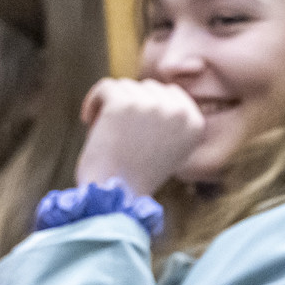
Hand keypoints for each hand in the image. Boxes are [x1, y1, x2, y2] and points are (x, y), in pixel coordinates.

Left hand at [74, 78, 205, 196]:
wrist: (115, 197)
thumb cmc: (136, 177)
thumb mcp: (170, 149)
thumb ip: (171, 121)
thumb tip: (156, 93)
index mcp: (195, 123)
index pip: (170, 94)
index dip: (148, 108)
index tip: (135, 130)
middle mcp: (178, 111)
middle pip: (148, 88)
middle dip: (131, 106)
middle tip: (121, 135)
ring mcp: (151, 105)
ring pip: (126, 87)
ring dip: (113, 107)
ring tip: (108, 134)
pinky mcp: (123, 103)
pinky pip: (106, 87)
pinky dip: (94, 102)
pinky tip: (89, 121)